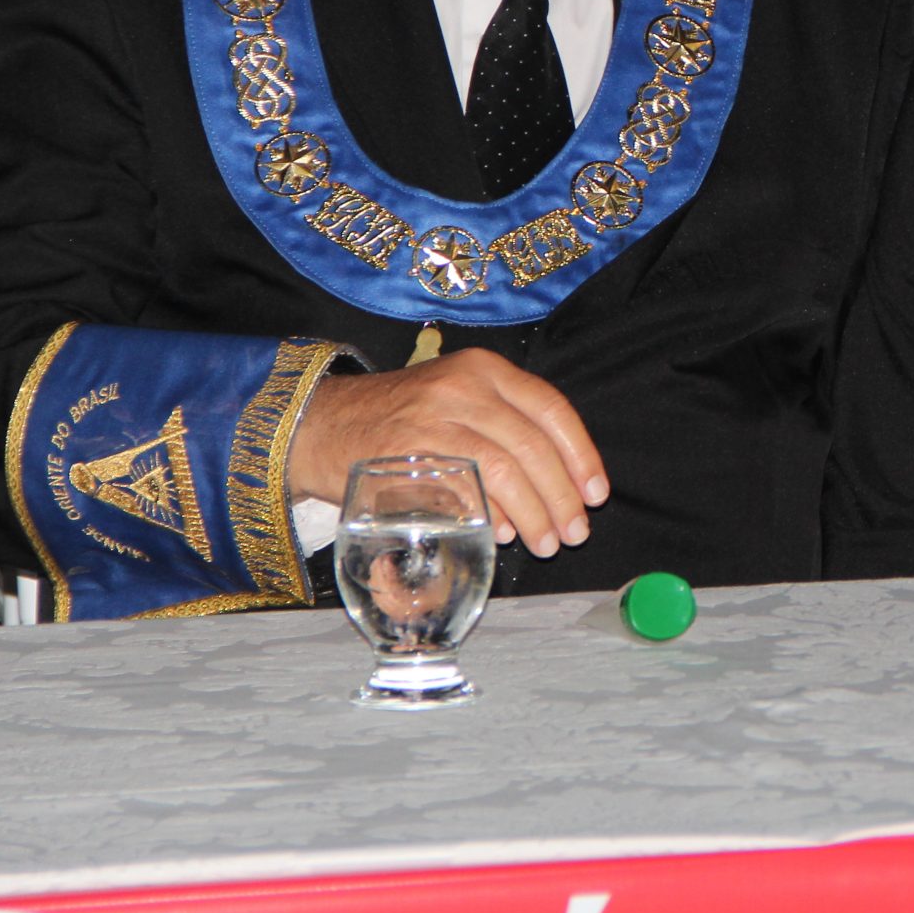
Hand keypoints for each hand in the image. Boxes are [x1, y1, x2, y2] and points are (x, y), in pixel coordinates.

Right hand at [288, 347, 607, 557]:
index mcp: (484, 369)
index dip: (582, 456)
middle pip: (532, 446)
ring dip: (533, 514)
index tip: (596, 494)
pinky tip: (500, 535)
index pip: (552, 410)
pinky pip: (461, 489)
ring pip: (504, 470)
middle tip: (574, 533)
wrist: (317, 424)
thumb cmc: (400, 419)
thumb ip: (504, 425)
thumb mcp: (457, 398)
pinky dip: (489, 517)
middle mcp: (461, 386)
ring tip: (544, 543)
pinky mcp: (404, 455)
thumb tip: (562, 484)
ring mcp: (431, 419)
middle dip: (562, 497)